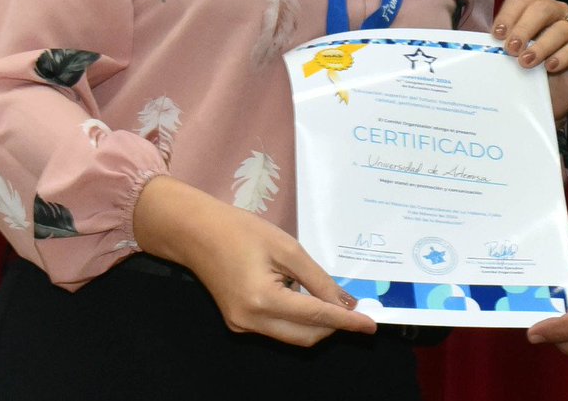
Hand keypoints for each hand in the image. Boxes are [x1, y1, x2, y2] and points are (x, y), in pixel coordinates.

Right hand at [133, 175, 375, 345]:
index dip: (347, 322)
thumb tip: (345, 302)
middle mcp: (251, 321)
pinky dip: (297, 317)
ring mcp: (242, 325)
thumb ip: (317, 278)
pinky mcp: (238, 322)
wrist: (197, 233)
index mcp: (263, 301)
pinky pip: (277, 328)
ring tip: (331, 299)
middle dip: (333, 325)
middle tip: (354, 308)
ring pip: (292, 335)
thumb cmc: (242, 231)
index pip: (316, 317)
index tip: (371, 325)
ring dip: (316, 322)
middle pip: (305, 336)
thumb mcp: (287, 248)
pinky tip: (303, 296)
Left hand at [493, 0, 567, 119]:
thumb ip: (500, 46)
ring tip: (527, 62)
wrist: (549, 100)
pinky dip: (566, 54)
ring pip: (561, 28)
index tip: (497, 35)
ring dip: (542, 45)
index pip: (520, 1)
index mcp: (533, 8)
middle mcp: (556, 11)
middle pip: (541, 9)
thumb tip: (479, 45)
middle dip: (524, 28)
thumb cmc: (528, 72)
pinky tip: (552, 66)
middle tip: (511, 49)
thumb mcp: (511, 58)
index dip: (508, 16)